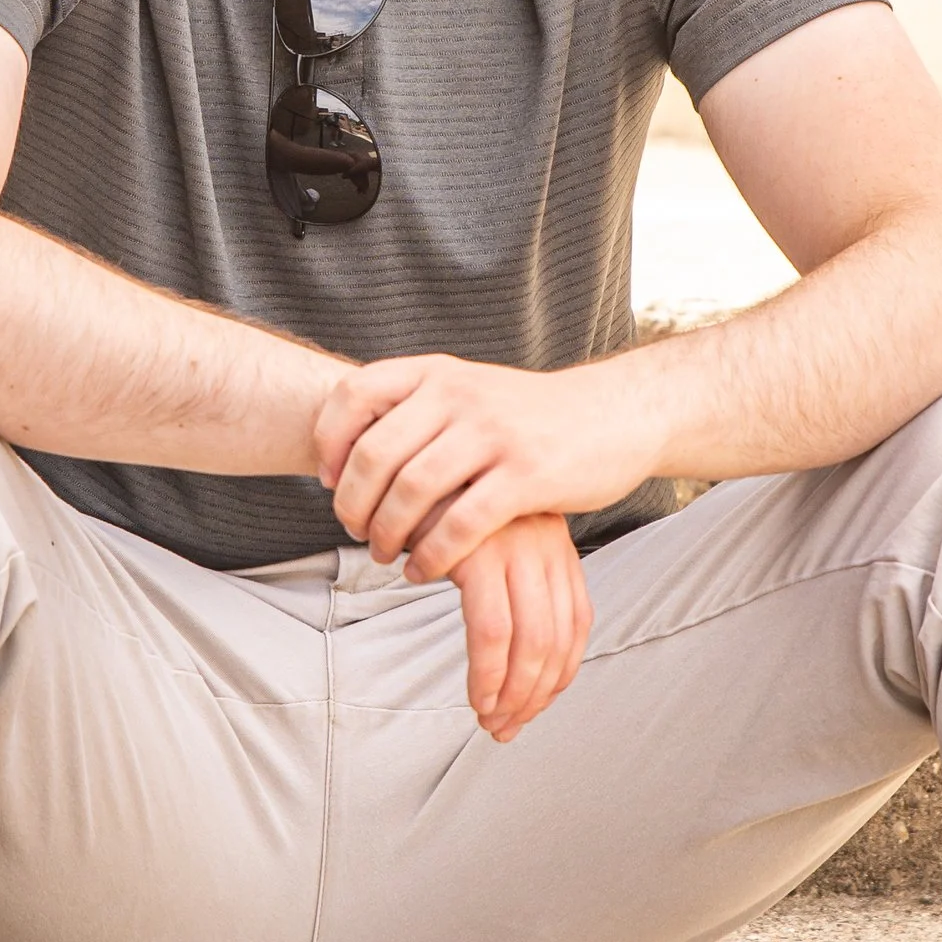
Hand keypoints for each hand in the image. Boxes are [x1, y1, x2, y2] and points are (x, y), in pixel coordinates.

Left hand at [314, 351, 657, 577]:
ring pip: (410, 492)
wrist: (614, 414)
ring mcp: (493, 435)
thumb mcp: (469, 388)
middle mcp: (460, 395)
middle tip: (355, 530)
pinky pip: (459, 525)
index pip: (355, 393)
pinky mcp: (525, 477)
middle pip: (375, 454)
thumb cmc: (530, 414)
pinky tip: (424, 570)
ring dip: (386, 533)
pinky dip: (431, 555)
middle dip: (352, 503)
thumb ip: (418, 406)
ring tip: (386, 554)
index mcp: (438, 371)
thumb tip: (348, 445)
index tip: (328, 478)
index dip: (328, 439)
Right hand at [451, 513, 592, 741]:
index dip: (559, 673)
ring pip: (530, 642)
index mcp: (555, 542)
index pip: (576, 621)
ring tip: (490, 720)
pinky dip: (487, 673)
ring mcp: (514, 547)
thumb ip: (508, 576)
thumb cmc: (439, 501)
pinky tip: (475, 694)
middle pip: (558, 639)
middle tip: (508, 728)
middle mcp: (545, 544)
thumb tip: (516, 646)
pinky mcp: (478, 552)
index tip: (534, 706)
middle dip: (535, 695)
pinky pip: (491, 631)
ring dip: (512, 693)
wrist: (402, 449)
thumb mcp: (487, 535)